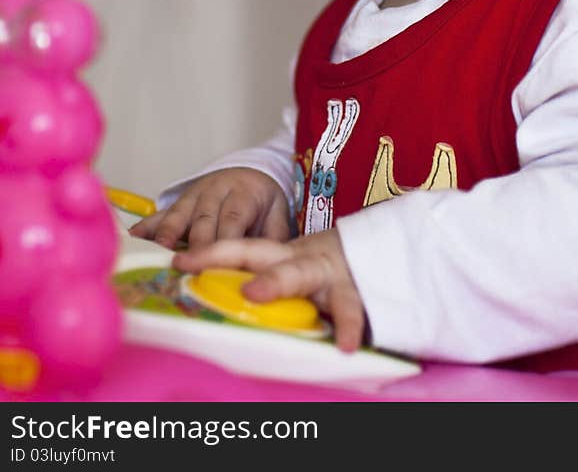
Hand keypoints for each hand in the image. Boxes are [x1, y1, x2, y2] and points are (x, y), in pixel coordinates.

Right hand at [128, 168, 290, 249]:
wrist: (250, 172)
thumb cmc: (263, 201)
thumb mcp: (278, 211)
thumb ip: (275, 235)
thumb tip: (272, 262)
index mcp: (243, 194)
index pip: (233, 218)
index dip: (223, 240)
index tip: (216, 264)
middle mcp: (216, 192)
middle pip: (204, 219)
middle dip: (195, 244)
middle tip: (188, 269)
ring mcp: (194, 195)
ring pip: (180, 214)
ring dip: (168, 232)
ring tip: (158, 252)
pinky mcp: (179, 202)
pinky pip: (161, 213)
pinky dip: (147, 225)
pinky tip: (133, 237)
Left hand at [172, 228, 365, 352]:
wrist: (383, 254)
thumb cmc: (328, 271)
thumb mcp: (297, 267)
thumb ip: (267, 278)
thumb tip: (218, 301)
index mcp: (283, 255)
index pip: (240, 249)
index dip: (210, 252)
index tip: (178, 261)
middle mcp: (300, 259)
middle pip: (260, 252)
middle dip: (226, 253)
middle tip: (196, 264)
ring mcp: (325, 272)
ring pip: (300, 273)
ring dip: (278, 281)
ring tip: (255, 293)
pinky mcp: (352, 293)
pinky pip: (351, 310)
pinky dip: (349, 326)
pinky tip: (345, 345)